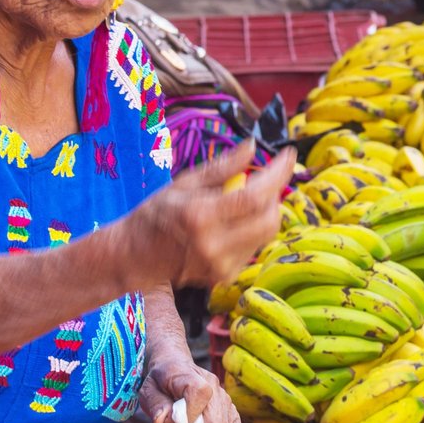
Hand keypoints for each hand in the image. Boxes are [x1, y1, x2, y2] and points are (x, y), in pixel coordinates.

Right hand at [127, 142, 293, 289]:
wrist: (134, 256)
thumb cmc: (157, 214)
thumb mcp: (185, 182)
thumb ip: (222, 166)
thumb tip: (253, 146)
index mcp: (200, 216)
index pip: (253, 196)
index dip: (277, 174)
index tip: (288, 155)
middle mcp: (213, 245)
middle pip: (269, 219)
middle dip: (274, 194)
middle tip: (263, 181)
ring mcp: (220, 266)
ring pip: (266, 233)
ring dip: (264, 211)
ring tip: (242, 202)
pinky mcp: (225, 276)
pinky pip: (255, 247)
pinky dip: (252, 229)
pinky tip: (231, 225)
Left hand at [140, 356, 247, 422]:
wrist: (177, 370)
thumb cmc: (162, 384)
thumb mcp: (149, 390)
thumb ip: (156, 405)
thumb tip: (165, 422)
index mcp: (195, 378)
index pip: (200, 394)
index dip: (186, 418)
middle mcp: (218, 392)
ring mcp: (229, 407)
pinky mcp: (234, 420)